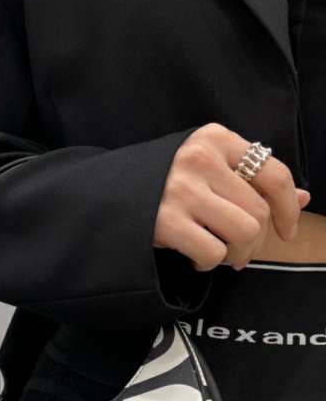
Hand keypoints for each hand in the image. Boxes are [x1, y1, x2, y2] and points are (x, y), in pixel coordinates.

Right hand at [154, 122, 310, 270]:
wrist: (98, 194)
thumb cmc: (156, 182)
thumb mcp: (202, 168)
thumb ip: (248, 179)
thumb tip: (303, 199)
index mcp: (213, 138)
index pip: (273, 172)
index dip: (288, 207)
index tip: (285, 230)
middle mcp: (199, 159)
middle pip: (259, 210)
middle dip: (254, 240)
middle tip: (237, 250)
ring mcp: (181, 190)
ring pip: (244, 232)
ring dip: (237, 253)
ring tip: (218, 254)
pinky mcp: (165, 221)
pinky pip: (213, 251)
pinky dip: (209, 262)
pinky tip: (194, 256)